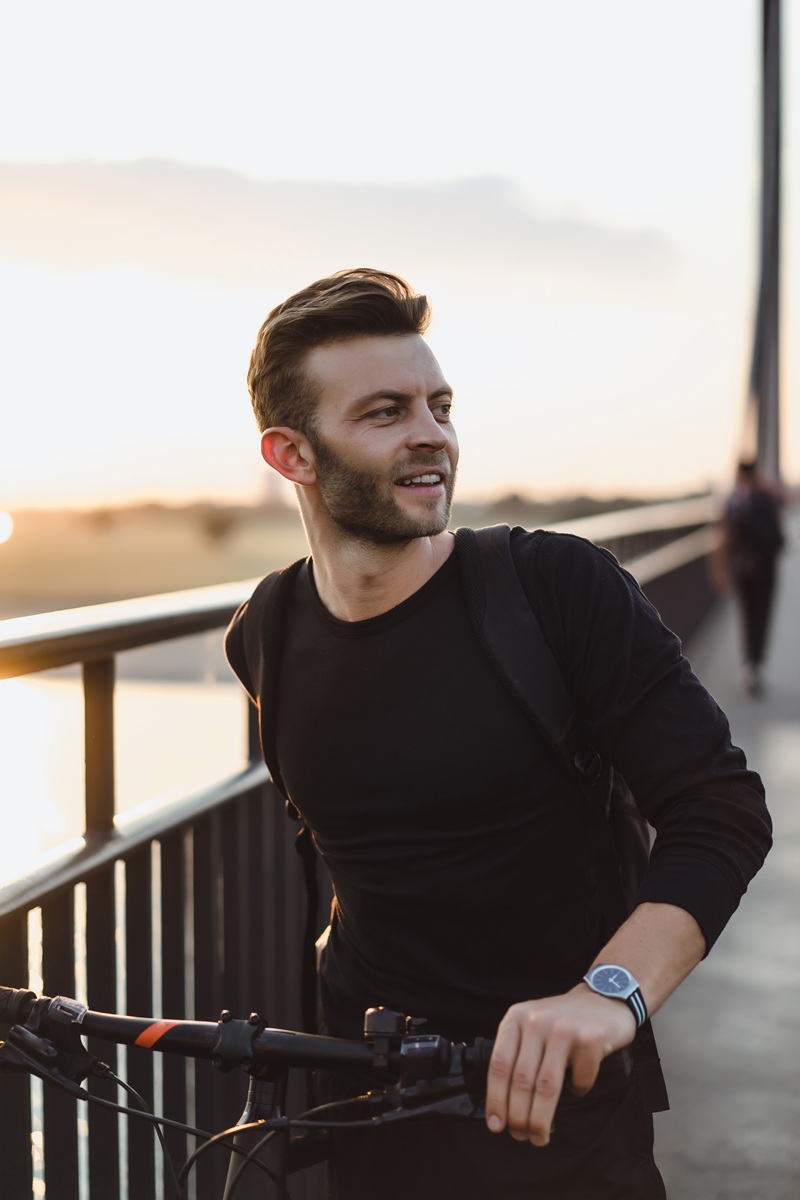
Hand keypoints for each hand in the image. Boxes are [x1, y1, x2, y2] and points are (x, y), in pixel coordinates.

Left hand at [484, 985, 635, 1145]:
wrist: (604, 998)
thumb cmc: (564, 1020)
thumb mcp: (531, 1025)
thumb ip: (518, 1054)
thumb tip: (503, 1105)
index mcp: (516, 1018)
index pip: (499, 1064)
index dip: (496, 1099)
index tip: (496, 1124)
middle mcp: (536, 1020)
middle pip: (522, 1080)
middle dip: (519, 1116)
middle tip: (521, 1136)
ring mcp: (563, 1029)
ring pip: (546, 1086)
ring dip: (541, 1118)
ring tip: (540, 1134)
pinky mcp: (589, 1039)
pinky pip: (579, 1080)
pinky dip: (578, 1091)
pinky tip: (577, 1089)